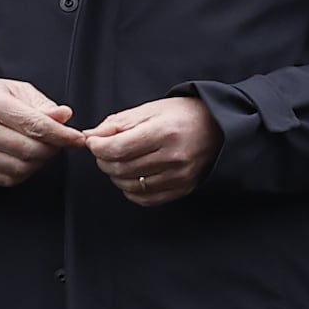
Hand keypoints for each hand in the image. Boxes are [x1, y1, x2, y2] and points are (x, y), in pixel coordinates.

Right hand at [0, 77, 91, 186]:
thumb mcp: (15, 90)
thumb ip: (42, 105)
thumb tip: (65, 117)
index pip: (36, 126)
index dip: (62, 135)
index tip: (78, 139)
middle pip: (31, 150)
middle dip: (53, 149)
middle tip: (59, 142)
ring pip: (21, 168)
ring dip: (40, 162)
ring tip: (41, 149)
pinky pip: (8, 179)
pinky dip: (25, 173)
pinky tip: (26, 159)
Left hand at [82, 94, 222, 207]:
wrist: (218, 128)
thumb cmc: (183, 115)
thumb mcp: (150, 109)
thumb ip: (118, 123)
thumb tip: (90, 136)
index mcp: (164, 132)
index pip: (118, 148)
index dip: (98, 147)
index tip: (93, 142)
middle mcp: (173, 157)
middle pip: (121, 168)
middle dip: (104, 160)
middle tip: (104, 151)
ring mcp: (178, 176)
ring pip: (130, 185)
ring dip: (115, 175)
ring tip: (119, 161)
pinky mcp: (182, 189)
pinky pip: (146, 199)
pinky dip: (131, 190)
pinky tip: (131, 177)